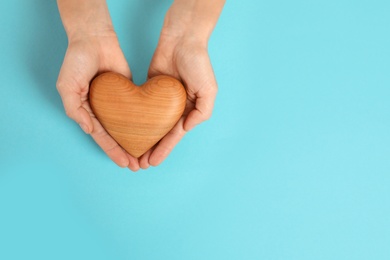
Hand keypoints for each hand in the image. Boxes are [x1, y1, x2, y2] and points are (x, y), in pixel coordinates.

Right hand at [56, 31, 139, 170]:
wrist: (95, 38)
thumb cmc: (77, 61)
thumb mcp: (67, 86)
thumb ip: (75, 109)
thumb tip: (88, 129)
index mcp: (87, 110)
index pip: (101, 136)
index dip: (112, 150)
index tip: (123, 163)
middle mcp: (102, 109)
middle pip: (116, 135)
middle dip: (125, 152)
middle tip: (137, 166)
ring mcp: (116, 102)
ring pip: (127, 127)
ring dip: (135, 142)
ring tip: (145, 156)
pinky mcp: (129, 93)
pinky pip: (137, 110)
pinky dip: (143, 123)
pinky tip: (152, 134)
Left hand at [138, 8, 220, 167]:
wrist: (181, 39)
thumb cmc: (198, 63)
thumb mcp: (208, 90)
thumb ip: (202, 112)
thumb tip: (187, 129)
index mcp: (190, 110)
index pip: (175, 134)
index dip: (165, 149)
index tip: (154, 161)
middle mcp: (176, 108)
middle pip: (162, 133)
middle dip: (152, 149)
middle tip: (140, 163)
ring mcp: (162, 100)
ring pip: (151, 125)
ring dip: (144, 139)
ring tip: (133, 153)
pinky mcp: (149, 90)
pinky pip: (141, 108)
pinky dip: (136, 121)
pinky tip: (129, 131)